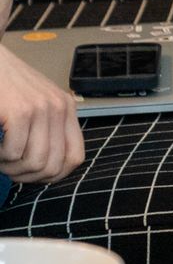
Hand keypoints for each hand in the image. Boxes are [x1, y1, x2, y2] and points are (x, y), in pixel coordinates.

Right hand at [0, 41, 83, 182]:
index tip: (31, 174)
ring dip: (11, 169)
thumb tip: (44, 168)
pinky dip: (0, 157)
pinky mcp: (21, 111)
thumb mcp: (35, 105)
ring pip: (35, 163)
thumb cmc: (6, 86)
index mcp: (66, 109)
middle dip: (27, 176)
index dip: (53, 175)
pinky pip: (14, 153)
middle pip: (54, 166)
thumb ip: (45, 129)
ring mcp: (42, 109)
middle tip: (9, 168)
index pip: (75, 158)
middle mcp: (60, 108)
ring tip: (1, 157)